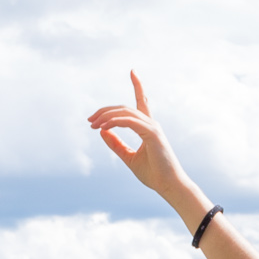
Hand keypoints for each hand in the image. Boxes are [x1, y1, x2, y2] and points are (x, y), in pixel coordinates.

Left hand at [88, 70, 200, 210]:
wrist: (169, 186)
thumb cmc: (153, 174)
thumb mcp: (129, 157)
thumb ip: (116, 144)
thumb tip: (102, 131)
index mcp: (148, 128)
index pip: (142, 102)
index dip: (138, 86)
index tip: (133, 71)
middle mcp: (151, 124)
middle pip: (125, 108)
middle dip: (106, 110)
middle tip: (90, 120)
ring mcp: (153, 128)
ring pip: (126, 112)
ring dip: (106, 116)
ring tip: (93, 124)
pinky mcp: (152, 134)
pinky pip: (130, 122)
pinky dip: (115, 122)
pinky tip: (103, 127)